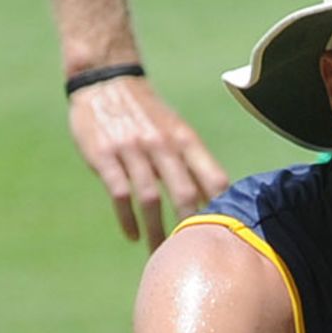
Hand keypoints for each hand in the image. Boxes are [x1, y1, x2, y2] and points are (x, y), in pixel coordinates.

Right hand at [68, 73, 229, 248]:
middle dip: (191, 226)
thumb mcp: (176, 129)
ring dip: (157, 231)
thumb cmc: (147, 113)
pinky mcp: (105, 156)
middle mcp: (163, 145)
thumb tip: (216, 198)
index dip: (223, 206)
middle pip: (185, 193)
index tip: (226, 232)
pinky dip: (128, 220)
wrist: (106, 80)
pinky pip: (120, 194)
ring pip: (150, 199)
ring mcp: (133, 150)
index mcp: (185, 139)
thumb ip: (193, 161)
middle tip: (193, 252)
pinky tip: (133, 235)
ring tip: (160, 252)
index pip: (214, 177)